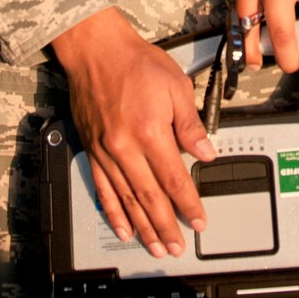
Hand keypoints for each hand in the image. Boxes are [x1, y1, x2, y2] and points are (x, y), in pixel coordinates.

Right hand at [50, 7, 215, 255]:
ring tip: (155, 246)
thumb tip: (206, 152)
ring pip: (126, 199)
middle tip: (177, 247)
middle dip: (166, 226)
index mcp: (150, 131)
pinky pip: (103, 188)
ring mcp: (106, 151)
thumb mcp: (176, 86)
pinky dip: (113, 211)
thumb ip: (191, 124)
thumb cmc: (136, 63)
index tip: (199, 221)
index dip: (188, 204)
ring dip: (142, 227)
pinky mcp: (92, 150)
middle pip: (149, 197)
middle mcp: (125, 146)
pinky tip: (123, 227)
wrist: (96, 50)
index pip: (174, 178)